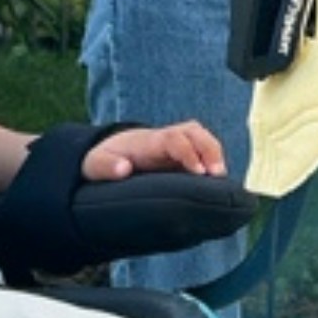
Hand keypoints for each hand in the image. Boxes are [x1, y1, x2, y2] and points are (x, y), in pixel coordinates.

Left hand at [88, 117, 226, 180]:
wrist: (111, 152)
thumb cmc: (105, 160)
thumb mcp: (95, 164)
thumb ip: (106, 166)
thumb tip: (124, 170)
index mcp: (148, 141)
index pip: (173, 138)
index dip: (188, 152)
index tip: (198, 172)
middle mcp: (166, 139)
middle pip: (194, 132)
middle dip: (209, 149)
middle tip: (218, 175)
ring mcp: (177, 145)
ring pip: (203, 139)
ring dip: (216, 155)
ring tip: (223, 181)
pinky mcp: (183, 155)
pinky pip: (204, 152)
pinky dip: (215, 162)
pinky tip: (219, 185)